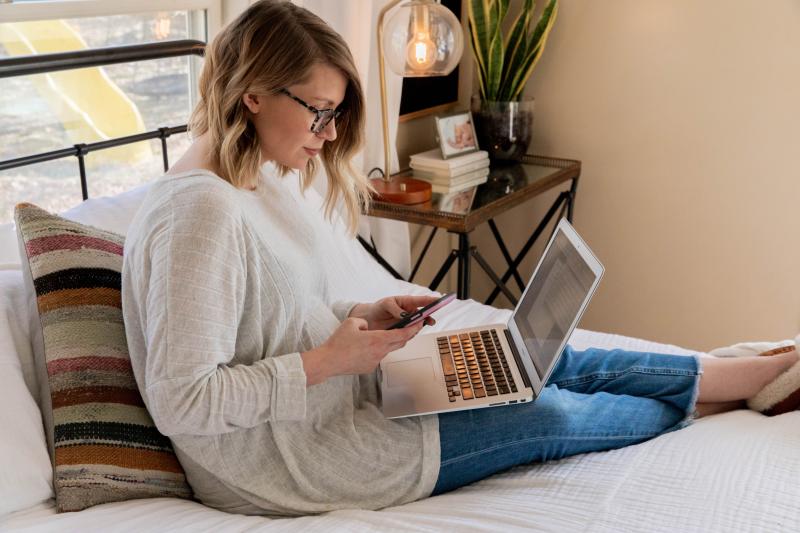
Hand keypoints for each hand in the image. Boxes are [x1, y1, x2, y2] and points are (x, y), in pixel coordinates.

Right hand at [301, 317, 424, 383]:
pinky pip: (378, 356)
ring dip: (392, 342)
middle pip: (400, 342)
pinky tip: (368, 346)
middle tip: (412, 326)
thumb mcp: (352, 323)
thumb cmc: (338, 343)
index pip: (402, 333)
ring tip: (388, 334)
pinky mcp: (370, 367)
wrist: (329, 361)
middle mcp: (380, 351)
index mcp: (378, 339)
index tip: (420, 323)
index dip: (413, 328)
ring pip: (389, 350)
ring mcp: (375, 361)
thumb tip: (368, 326)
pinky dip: (378, 350)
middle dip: (408, 334)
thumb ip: (364, 322)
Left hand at [348, 294, 441, 330]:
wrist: (369, 320)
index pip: (422, 301)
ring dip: (417, 328)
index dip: (432, 301)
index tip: (439, 301)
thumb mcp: (386, 304)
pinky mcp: (403, 332)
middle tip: (429, 320)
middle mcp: (410, 313)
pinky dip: (409, 335)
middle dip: (428, 318)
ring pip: (418, 326)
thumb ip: (396, 309)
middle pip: (424, 316)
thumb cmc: (378, 308)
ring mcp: (407, 323)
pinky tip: (404, 333)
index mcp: (407, 303)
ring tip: (411, 327)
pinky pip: (410, 335)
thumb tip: (404, 314)